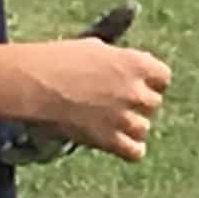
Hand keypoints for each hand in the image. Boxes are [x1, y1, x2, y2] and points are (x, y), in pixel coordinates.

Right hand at [18, 38, 170, 161]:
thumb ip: (118, 54)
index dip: (150, 81)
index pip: (163, 77)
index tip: (136, 83)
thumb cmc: (59, 59)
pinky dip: (129, 149)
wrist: (35, 84)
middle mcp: (135, 91)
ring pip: (143, 128)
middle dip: (137, 103)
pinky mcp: (109, 140)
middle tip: (115, 102)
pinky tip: (117, 142)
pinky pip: (135, 152)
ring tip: (109, 121)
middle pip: (153, 104)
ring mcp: (124, 117)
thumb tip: (128, 47)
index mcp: (135, 63)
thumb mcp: (95, 45)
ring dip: (130, 126)